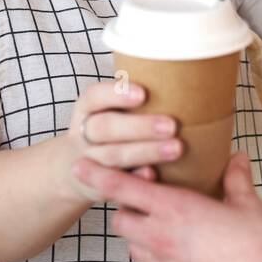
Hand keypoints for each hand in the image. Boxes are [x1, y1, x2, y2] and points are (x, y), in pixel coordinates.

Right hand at [55, 81, 181, 200]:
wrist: (74, 171)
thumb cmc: (110, 130)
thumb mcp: (110, 111)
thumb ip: (138, 99)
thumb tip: (187, 75)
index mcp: (87, 109)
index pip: (95, 96)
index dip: (116, 94)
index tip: (143, 93)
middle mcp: (83, 134)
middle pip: (105, 128)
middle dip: (139, 126)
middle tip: (172, 125)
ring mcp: (89, 162)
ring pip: (113, 156)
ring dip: (145, 152)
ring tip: (177, 148)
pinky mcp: (97, 186)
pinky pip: (115, 184)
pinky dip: (136, 179)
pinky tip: (155, 175)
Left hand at [71, 151, 261, 261]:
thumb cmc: (260, 246)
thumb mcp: (249, 204)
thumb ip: (236, 179)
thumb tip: (236, 159)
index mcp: (176, 209)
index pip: (124, 187)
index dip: (99, 174)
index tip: (81, 165)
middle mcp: (161, 238)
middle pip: (121, 220)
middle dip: (126, 208)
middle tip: (147, 201)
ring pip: (135, 249)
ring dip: (142, 237)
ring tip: (166, 230)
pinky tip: (184, 260)